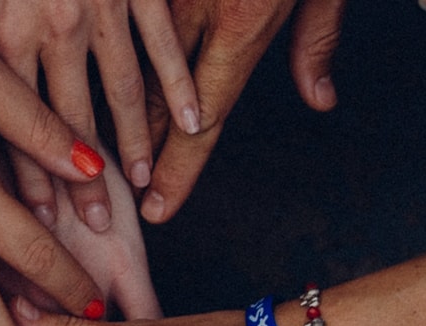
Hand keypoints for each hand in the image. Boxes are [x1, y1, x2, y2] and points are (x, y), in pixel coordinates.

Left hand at [0, 0, 160, 229]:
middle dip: (87, 179)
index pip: (21, 123)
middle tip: (96, 223)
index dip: (33, 176)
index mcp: (11, 28)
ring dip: (135, 140)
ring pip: (124, 88)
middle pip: (76, 119)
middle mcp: (59, 26)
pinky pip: (162, 42)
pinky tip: (189, 121)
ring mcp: (103, 8)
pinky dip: (179, 84)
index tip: (43, 220)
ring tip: (142, 181)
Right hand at [127, 0, 342, 222]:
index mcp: (243, 22)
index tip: (158, 205)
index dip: (179, 168)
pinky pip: (138, 24)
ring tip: (107, 144)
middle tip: (126, 186)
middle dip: (140, 146)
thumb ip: (316, 41)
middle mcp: (197, 7)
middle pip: (157, 97)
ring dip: (123, 107)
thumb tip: (319, 97)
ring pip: (136, 61)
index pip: (204, 118)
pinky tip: (114, 75)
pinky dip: (125, 55)